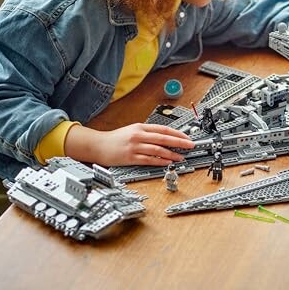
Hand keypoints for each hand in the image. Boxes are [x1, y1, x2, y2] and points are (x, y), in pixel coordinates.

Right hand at [65, 123, 194, 166]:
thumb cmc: (116, 138)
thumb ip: (147, 132)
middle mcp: (139, 135)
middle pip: (164, 138)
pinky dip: (160, 161)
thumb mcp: (132, 130)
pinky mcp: (131, 158)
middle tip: (190, 145)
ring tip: (181, 157)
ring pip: (158, 149)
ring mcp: (135, 146)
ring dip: (172, 154)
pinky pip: (149, 160)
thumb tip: (164, 136)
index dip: (177, 133)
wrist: (98, 145)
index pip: (163, 129)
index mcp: (141, 127)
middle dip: (179, 142)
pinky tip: (168, 162)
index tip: (187, 137)